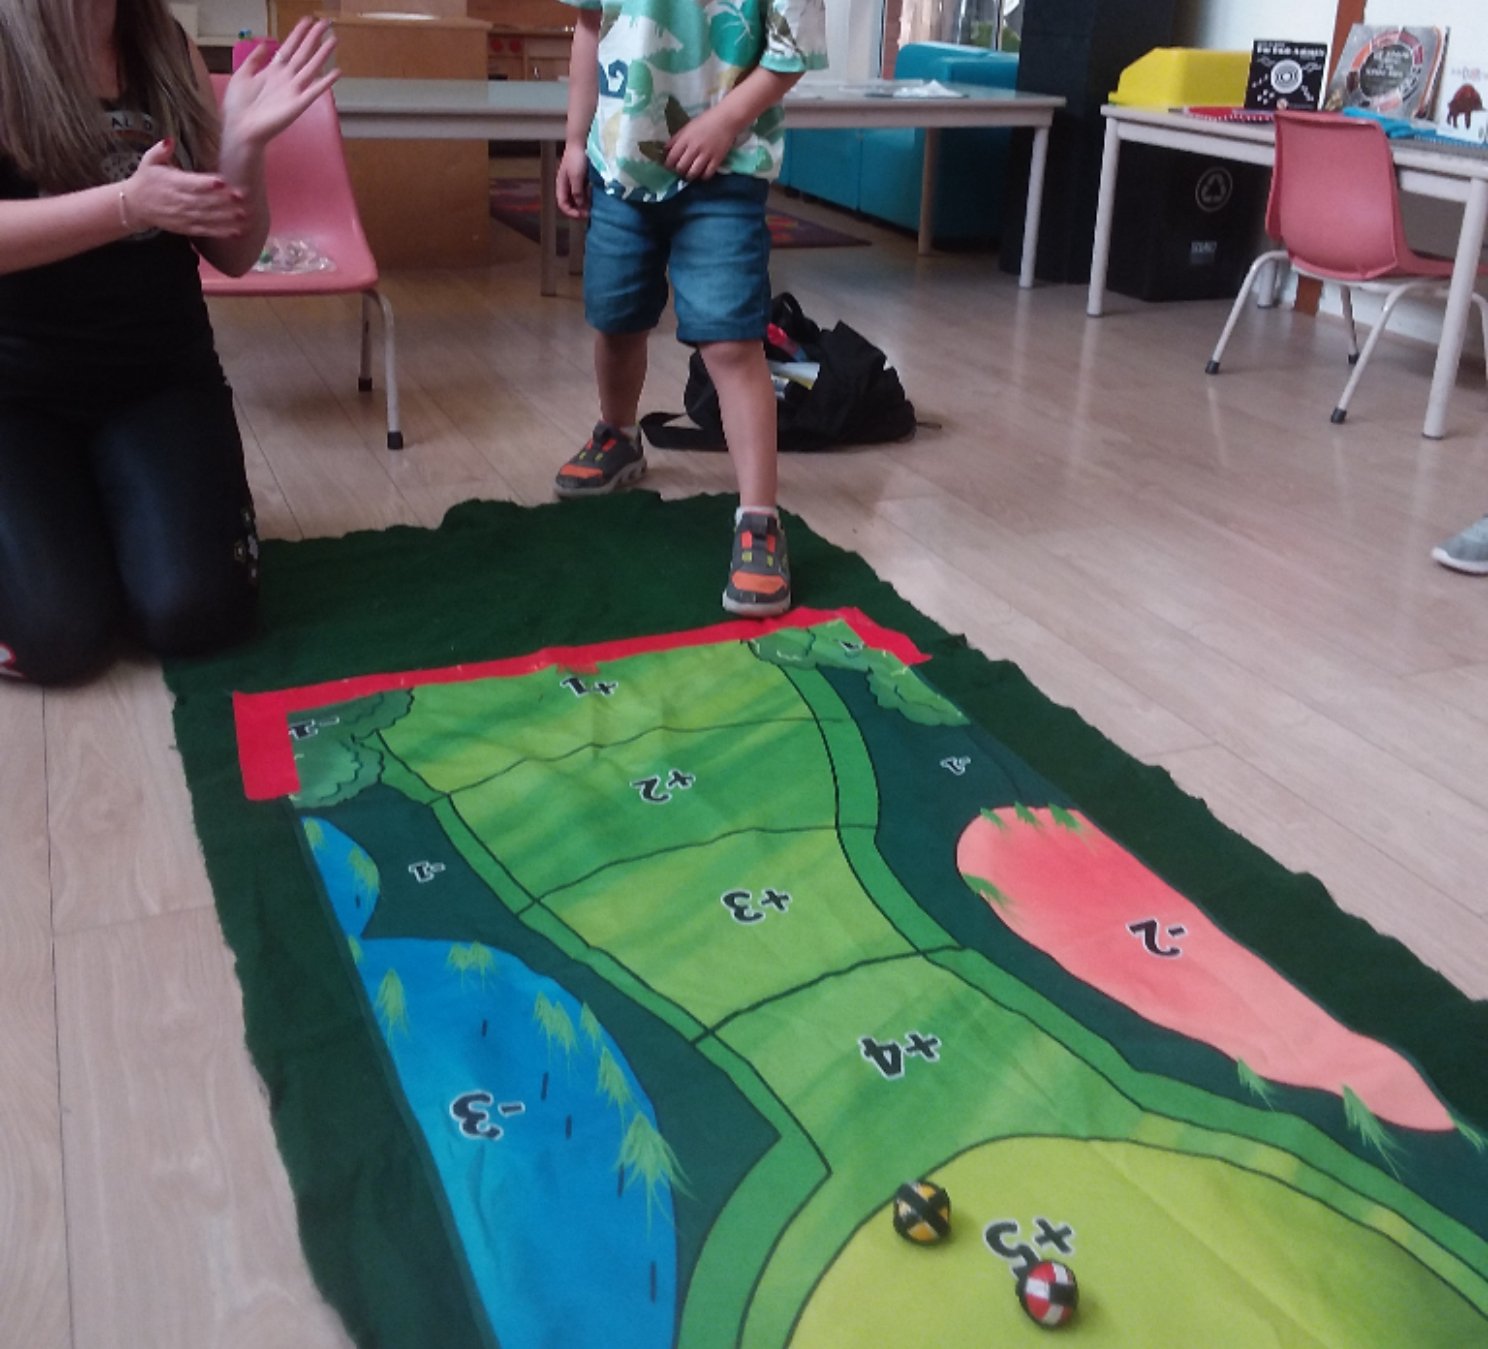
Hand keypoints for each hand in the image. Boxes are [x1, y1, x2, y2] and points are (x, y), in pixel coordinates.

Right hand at [123, 140, 248, 236]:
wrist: (134, 205)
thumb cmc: (146, 179)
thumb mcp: (149, 161)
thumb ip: (160, 150)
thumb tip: (169, 140)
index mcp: (171, 183)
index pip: (191, 183)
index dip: (206, 183)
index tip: (222, 182)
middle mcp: (178, 200)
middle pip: (203, 201)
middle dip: (223, 201)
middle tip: (242, 198)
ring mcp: (183, 216)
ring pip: (207, 217)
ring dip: (226, 218)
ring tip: (244, 216)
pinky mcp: (186, 227)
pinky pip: (205, 230)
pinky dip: (220, 232)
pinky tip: (236, 232)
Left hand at [220, 19, 340, 152]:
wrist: (240, 128)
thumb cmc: (238, 105)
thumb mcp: (241, 74)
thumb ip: (254, 59)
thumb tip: (264, 44)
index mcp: (273, 70)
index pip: (289, 47)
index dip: (298, 33)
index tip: (308, 20)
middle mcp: (286, 78)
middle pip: (303, 53)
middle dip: (314, 37)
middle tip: (326, 22)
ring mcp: (294, 90)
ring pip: (311, 66)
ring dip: (322, 53)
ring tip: (333, 39)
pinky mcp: (298, 104)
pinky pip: (314, 90)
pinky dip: (326, 81)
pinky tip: (336, 72)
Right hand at [556, 143, 590, 217]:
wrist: (581, 140)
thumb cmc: (576, 158)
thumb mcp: (576, 177)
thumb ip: (577, 192)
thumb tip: (580, 206)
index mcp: (561, 184)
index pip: (562, 204)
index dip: (571, 212)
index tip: (582, 215)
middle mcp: (566, 184)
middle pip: (570, 202)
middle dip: (578, 209)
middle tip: (590, 213)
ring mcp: (574, 180)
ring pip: (578, 197)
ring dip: (584, 204)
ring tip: (594, 207)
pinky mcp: (582, 176)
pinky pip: (584, 191)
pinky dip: (588, 196)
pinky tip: (595, 198)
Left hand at [663, 106, 739, 179]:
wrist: (726, 119)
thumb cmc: (705, 121)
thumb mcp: (687, 127)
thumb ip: (676, 139)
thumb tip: (665, 150)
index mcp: (685, 139)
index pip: (672, 157)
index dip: (668, 165)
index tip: (670, 166)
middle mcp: (694, 148)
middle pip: (681, 167)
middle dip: (679, 171)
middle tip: (681, 170)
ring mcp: (706, 155)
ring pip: (693, 173)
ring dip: (690, 176)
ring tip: (690, 174)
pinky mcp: (717, 160)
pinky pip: (707, 174)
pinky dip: (703, 176)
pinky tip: (702, 173)